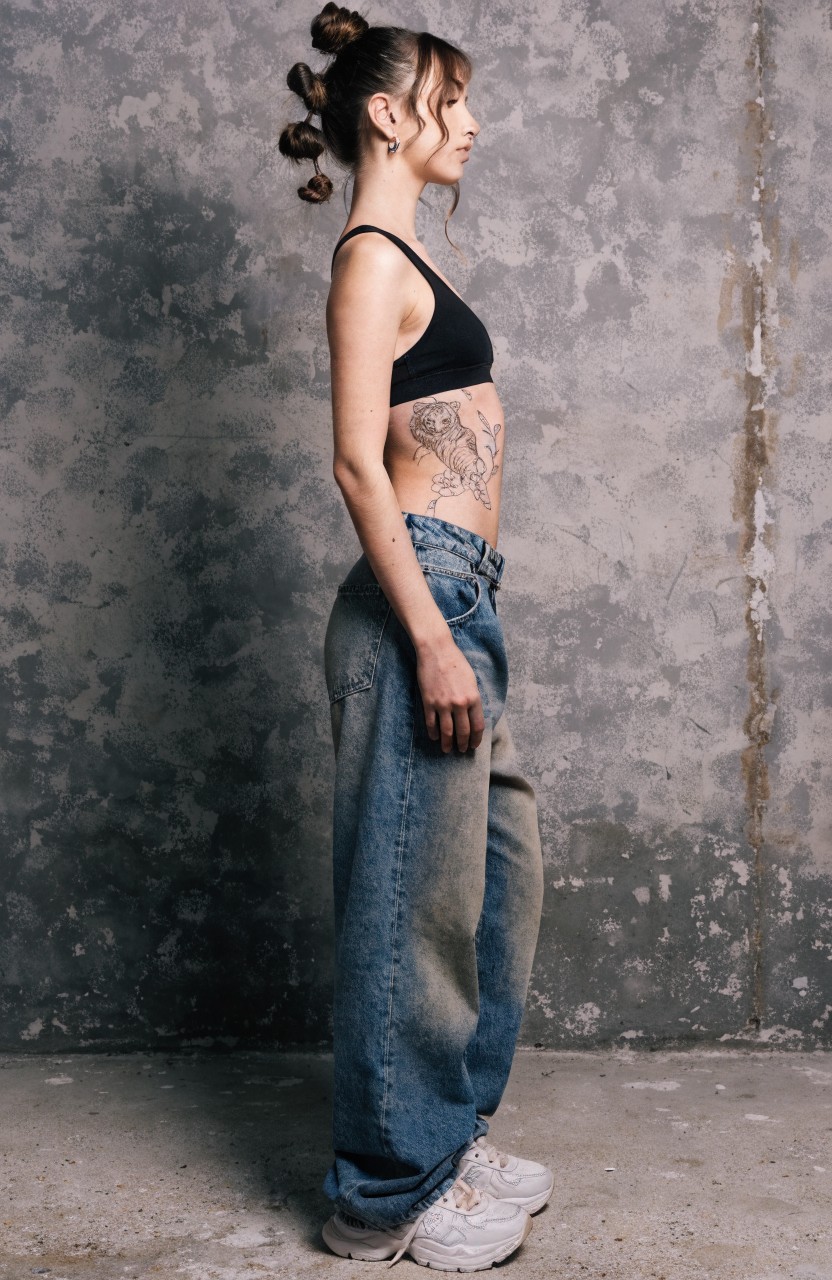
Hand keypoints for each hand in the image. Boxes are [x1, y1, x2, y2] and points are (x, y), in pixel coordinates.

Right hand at [416, 633, 485, 752]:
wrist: (436, 651)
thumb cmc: (456, 662)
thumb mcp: (471, 680)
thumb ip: (473, 698)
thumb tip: (472, 715)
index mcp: (473, 698)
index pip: (478, 726)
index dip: (476, 738)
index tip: (474, 745)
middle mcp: (460, 703)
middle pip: (463, 732)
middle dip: (463, 744)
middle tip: (462, 750)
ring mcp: (443, 704)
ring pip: (447, 731)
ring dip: (448, 743)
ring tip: (447, 749)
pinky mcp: (429, 702)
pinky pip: (432, 723)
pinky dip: (434, 733)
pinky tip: (435, 737)